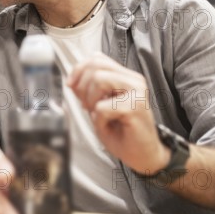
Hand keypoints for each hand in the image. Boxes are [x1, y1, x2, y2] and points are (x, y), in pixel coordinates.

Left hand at [67, 52, 169, 173]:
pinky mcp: (135, 106)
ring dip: (91, 101)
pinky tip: (107, 125)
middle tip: (88, 106)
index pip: (97, 58)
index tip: (71, 86)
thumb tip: (73, 79)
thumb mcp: (99, 105)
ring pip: (99, 80)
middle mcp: (133, 79)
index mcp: (125, 76)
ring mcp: (137, 91)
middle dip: (83, 87)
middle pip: (96, 66)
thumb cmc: (122, 131)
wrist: (143, 155)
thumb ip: (89, 89)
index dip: (78, 70)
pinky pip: (102, 107)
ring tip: (99, 115)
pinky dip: (98, 119)